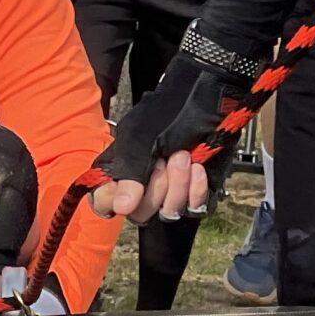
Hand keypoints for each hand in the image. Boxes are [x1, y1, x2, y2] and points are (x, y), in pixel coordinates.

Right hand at [92, 50, 247, 225]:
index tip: (128, 187)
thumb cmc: (170, 111)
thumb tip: (121, 208)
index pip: (103, 203)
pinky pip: (194, 207)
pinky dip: (197, 188)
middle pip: (139, 213)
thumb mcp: (140, 137)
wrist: (210, 102)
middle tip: (162, 160)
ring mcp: (170, 192)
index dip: (113, 201)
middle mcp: (142, 185)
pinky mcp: (195, 194)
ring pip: (168, 212)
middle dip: (155, 187)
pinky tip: (198, 167)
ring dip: (178, 184)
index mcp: (118, 171)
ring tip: (184, 156)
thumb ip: (128, 172)